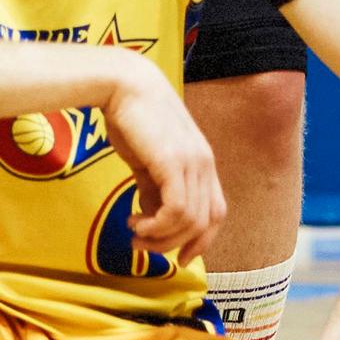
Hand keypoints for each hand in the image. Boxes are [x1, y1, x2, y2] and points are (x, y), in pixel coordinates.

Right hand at [98, 69, 225, 268]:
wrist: (124, 83)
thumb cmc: (132, 117)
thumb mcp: (147, 160)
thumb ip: (153, 188)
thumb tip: (151, 217)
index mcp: (203, 162)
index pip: (216, 212)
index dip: (201, 240)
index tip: (178, 256)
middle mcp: (205, 164)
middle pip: (207, 223)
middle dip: (176, 244)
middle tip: (143, 245)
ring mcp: (193, 162)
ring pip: (191, 221)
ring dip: (160, 237)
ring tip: (134, 232)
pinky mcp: (174, 162)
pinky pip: (176, 210)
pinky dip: (157, 226)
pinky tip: (134, 221)